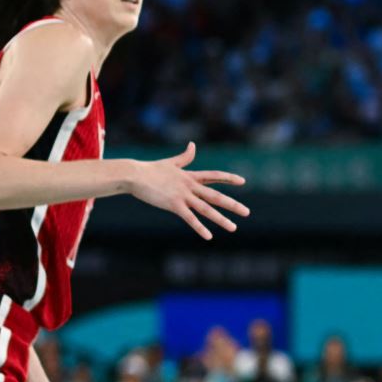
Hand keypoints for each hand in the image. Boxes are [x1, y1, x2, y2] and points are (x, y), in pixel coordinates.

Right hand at [127, 142, 247, 239]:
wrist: (134, 175)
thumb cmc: (150, 169)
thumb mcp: (171, 162)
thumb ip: (185, 157)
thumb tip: (193, 144)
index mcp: (190, 176)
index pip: (214, 176)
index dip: (228, 178)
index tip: (243, 181)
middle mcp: (191, 186)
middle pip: (216, 196)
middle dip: (232, 205)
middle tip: (247, 212)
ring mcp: (183, 196)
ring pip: (207, 209)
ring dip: (221, 219)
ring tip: (234, 228)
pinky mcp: (174, 205)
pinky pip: (190, 218)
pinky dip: (200, 227)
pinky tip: (209, 236)